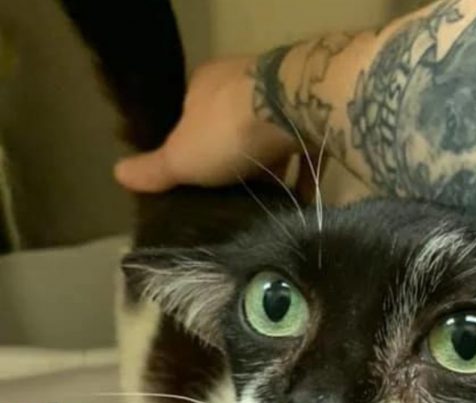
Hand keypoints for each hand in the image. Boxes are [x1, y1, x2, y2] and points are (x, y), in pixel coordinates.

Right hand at [114, 56, 295, 191]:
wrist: (292, 110)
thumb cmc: (227, 132)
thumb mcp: (182, 158)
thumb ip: (154, 169)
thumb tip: (117, 174)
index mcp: (206, 84)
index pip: (193, 115)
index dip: (194, 146)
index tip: (200, 179)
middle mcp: (244, 82)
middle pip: (235, 127)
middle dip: (236, 160)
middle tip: (237, 197)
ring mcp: (283, 96)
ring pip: (273, 137)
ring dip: (273, 169)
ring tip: (269, 206)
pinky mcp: (316, 113)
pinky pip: (307, 150)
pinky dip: (304, 176)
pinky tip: (302, 204)